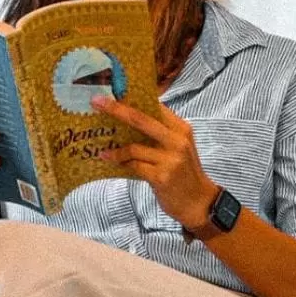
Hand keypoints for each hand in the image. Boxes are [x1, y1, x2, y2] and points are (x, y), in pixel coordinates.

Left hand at [92, 97, 215, 228]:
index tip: (113, 94)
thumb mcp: (179, 147)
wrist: (199, 202)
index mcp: (181, 129)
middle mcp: (177, 140)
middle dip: (117, 109)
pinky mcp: (161, 176)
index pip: (154, 107)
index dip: (133, 99)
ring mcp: (170, 159)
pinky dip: (121, 163)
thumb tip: (128, 120)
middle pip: (141, 120)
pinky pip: (134, 166)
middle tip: (97, 102)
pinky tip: (113, 163)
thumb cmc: (184, 173)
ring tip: (103, 151)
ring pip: (134, 147)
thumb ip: (160, 134)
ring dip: (116, 150)